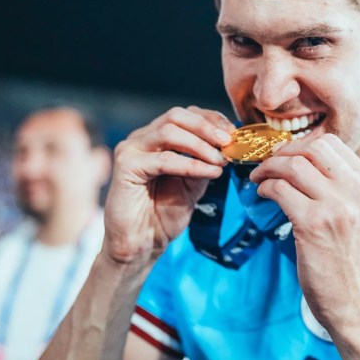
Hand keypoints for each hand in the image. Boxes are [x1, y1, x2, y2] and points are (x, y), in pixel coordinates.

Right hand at [102, 106, 233, 264]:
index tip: (233, 133)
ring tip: (220, 160)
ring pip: (169, 131)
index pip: (185, 115)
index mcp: (156, 138)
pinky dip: (191, 164)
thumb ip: (205, 162)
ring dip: (200, 145)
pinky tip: (210, 173)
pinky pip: (164, 159)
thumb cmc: (163, 214)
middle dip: (206, 126)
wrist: (140, 244)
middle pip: (176, 116)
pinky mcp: (125, 166)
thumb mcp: (193, 183)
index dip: (211, 119)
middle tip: (228, 142)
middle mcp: (141, 139)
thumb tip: (227, 145)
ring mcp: (131, 150)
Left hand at [249, 134, 359, 329]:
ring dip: (268, 168)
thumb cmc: (352, 258)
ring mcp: (336, 207)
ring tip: (259, 179)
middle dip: (283, 151)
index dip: (300, 145)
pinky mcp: (313, 224)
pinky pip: (280, 189)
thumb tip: (305, 160)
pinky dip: (265, 187)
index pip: (331, 144)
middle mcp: (357, 190)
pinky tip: (262, 195)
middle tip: (267, 164)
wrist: (357, 300)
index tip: (285, 156)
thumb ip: (344, 185)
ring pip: (293, 165)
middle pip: (312, 147)